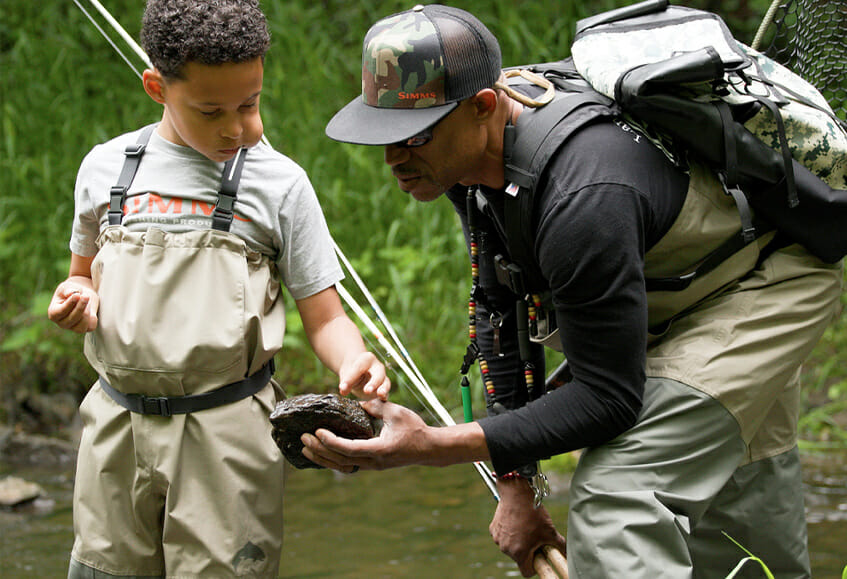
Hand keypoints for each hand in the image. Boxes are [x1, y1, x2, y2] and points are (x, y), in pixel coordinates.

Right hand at [47, 281, 98, 332]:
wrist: (81, 294)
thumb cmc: (71, 290)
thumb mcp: (67, 287)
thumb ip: (68, 290)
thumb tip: (71, 293)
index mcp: (53, 313)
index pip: (61, 312)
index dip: (70, 304)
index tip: (77, 295)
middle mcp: (62, 323)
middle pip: (72, 319)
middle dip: (80, 307)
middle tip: (86, 296)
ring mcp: (73, 327)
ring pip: (81, 327)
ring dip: (87, 313)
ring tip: (87, 301)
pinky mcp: (84, 328)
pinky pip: (90, 327)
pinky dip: (93, 319)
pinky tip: (92, 310)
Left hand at [300, 398, 430, 471]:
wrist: (429, 448)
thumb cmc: (415, 429)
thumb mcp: (395, 412)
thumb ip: (375, 406)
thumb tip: (357, 402)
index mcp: (378, 450)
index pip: (348, 449)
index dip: (330, 442)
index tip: (318, 431)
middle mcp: (373, 463)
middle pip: (340, 461)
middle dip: (320, 450)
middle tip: (304, 437)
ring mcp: (372, 466)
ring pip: (342, 467)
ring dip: (322, 458)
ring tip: (306, 448)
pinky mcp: (372, 465)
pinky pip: (348, 465)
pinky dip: (333, 460)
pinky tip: (322, 453)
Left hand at [338, 351, 389, 400]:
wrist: (357, 372)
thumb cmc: (351, 371)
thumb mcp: (346, 374)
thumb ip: (345, 381)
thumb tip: (343, 390)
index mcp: (367, 359)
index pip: (359, 367)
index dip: (351, 377)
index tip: (343, 387)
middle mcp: (378, 367)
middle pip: (378, 374)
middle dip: (373, 382)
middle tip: (366, 391)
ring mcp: (383, 377)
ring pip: (386, 382)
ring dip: (383, 389)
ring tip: (380, 395)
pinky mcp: (384, 387)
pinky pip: (386, 391)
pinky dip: (385, 395)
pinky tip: (382, 399)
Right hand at [490, 477, 566, 576]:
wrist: (517, 492)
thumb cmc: (533, 512)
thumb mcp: (550, 531)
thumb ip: (559, 546)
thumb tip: (568, 554)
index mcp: (519, 553)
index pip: (526, 572)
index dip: (535, 566)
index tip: (539, 556)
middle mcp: (506, 548)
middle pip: (518, 558)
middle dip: (527, 550)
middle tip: (535, 536)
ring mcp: (498, 539)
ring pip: (510, 546)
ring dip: (518, 541)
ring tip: (526, 526)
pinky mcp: (493, 529)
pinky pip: (503, 536)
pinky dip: (509, 532)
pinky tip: (516, 520)